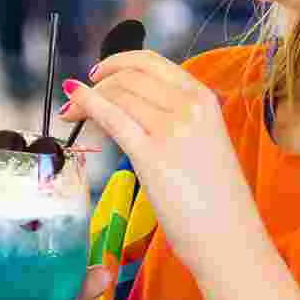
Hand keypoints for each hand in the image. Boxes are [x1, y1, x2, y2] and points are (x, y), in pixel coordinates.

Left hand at [58, 50, 257, 272]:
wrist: (228, 236)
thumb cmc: (214, 198)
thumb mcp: (201, 141)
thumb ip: (173, 119)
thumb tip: (128, 106)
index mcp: (204, 99)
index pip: (151, 62)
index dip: (117, 62)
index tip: (98, 73)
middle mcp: (190, 107)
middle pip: (128, 78)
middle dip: (97, 84)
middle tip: (76, 100)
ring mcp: (172, 128)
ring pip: (117, 95)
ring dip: (87, 100)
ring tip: (72, 114)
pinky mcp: (152, 154)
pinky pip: (111, 118)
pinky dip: (86, 105)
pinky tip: (71, 105)